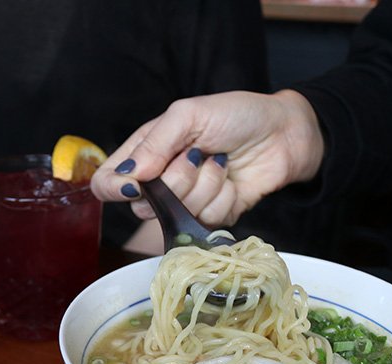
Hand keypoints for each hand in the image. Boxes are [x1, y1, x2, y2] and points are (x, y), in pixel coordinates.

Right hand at [91, 90, 324, 226]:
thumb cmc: (236, 114)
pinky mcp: (211, 217)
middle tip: (198, 154)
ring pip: (177, 214)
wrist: (283, 133)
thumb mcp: (189, 115)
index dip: (115, 189)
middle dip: (176, 181)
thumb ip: (155, 143)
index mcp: (145, 152)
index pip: (107, 183)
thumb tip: (128, 175)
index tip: (138, 184)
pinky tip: (233, 180)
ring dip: (206, 186)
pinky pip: (205, 221)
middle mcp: (159, 181)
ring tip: (221, 162)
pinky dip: (224, 198)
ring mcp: (185, 202)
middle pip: (143, 206)